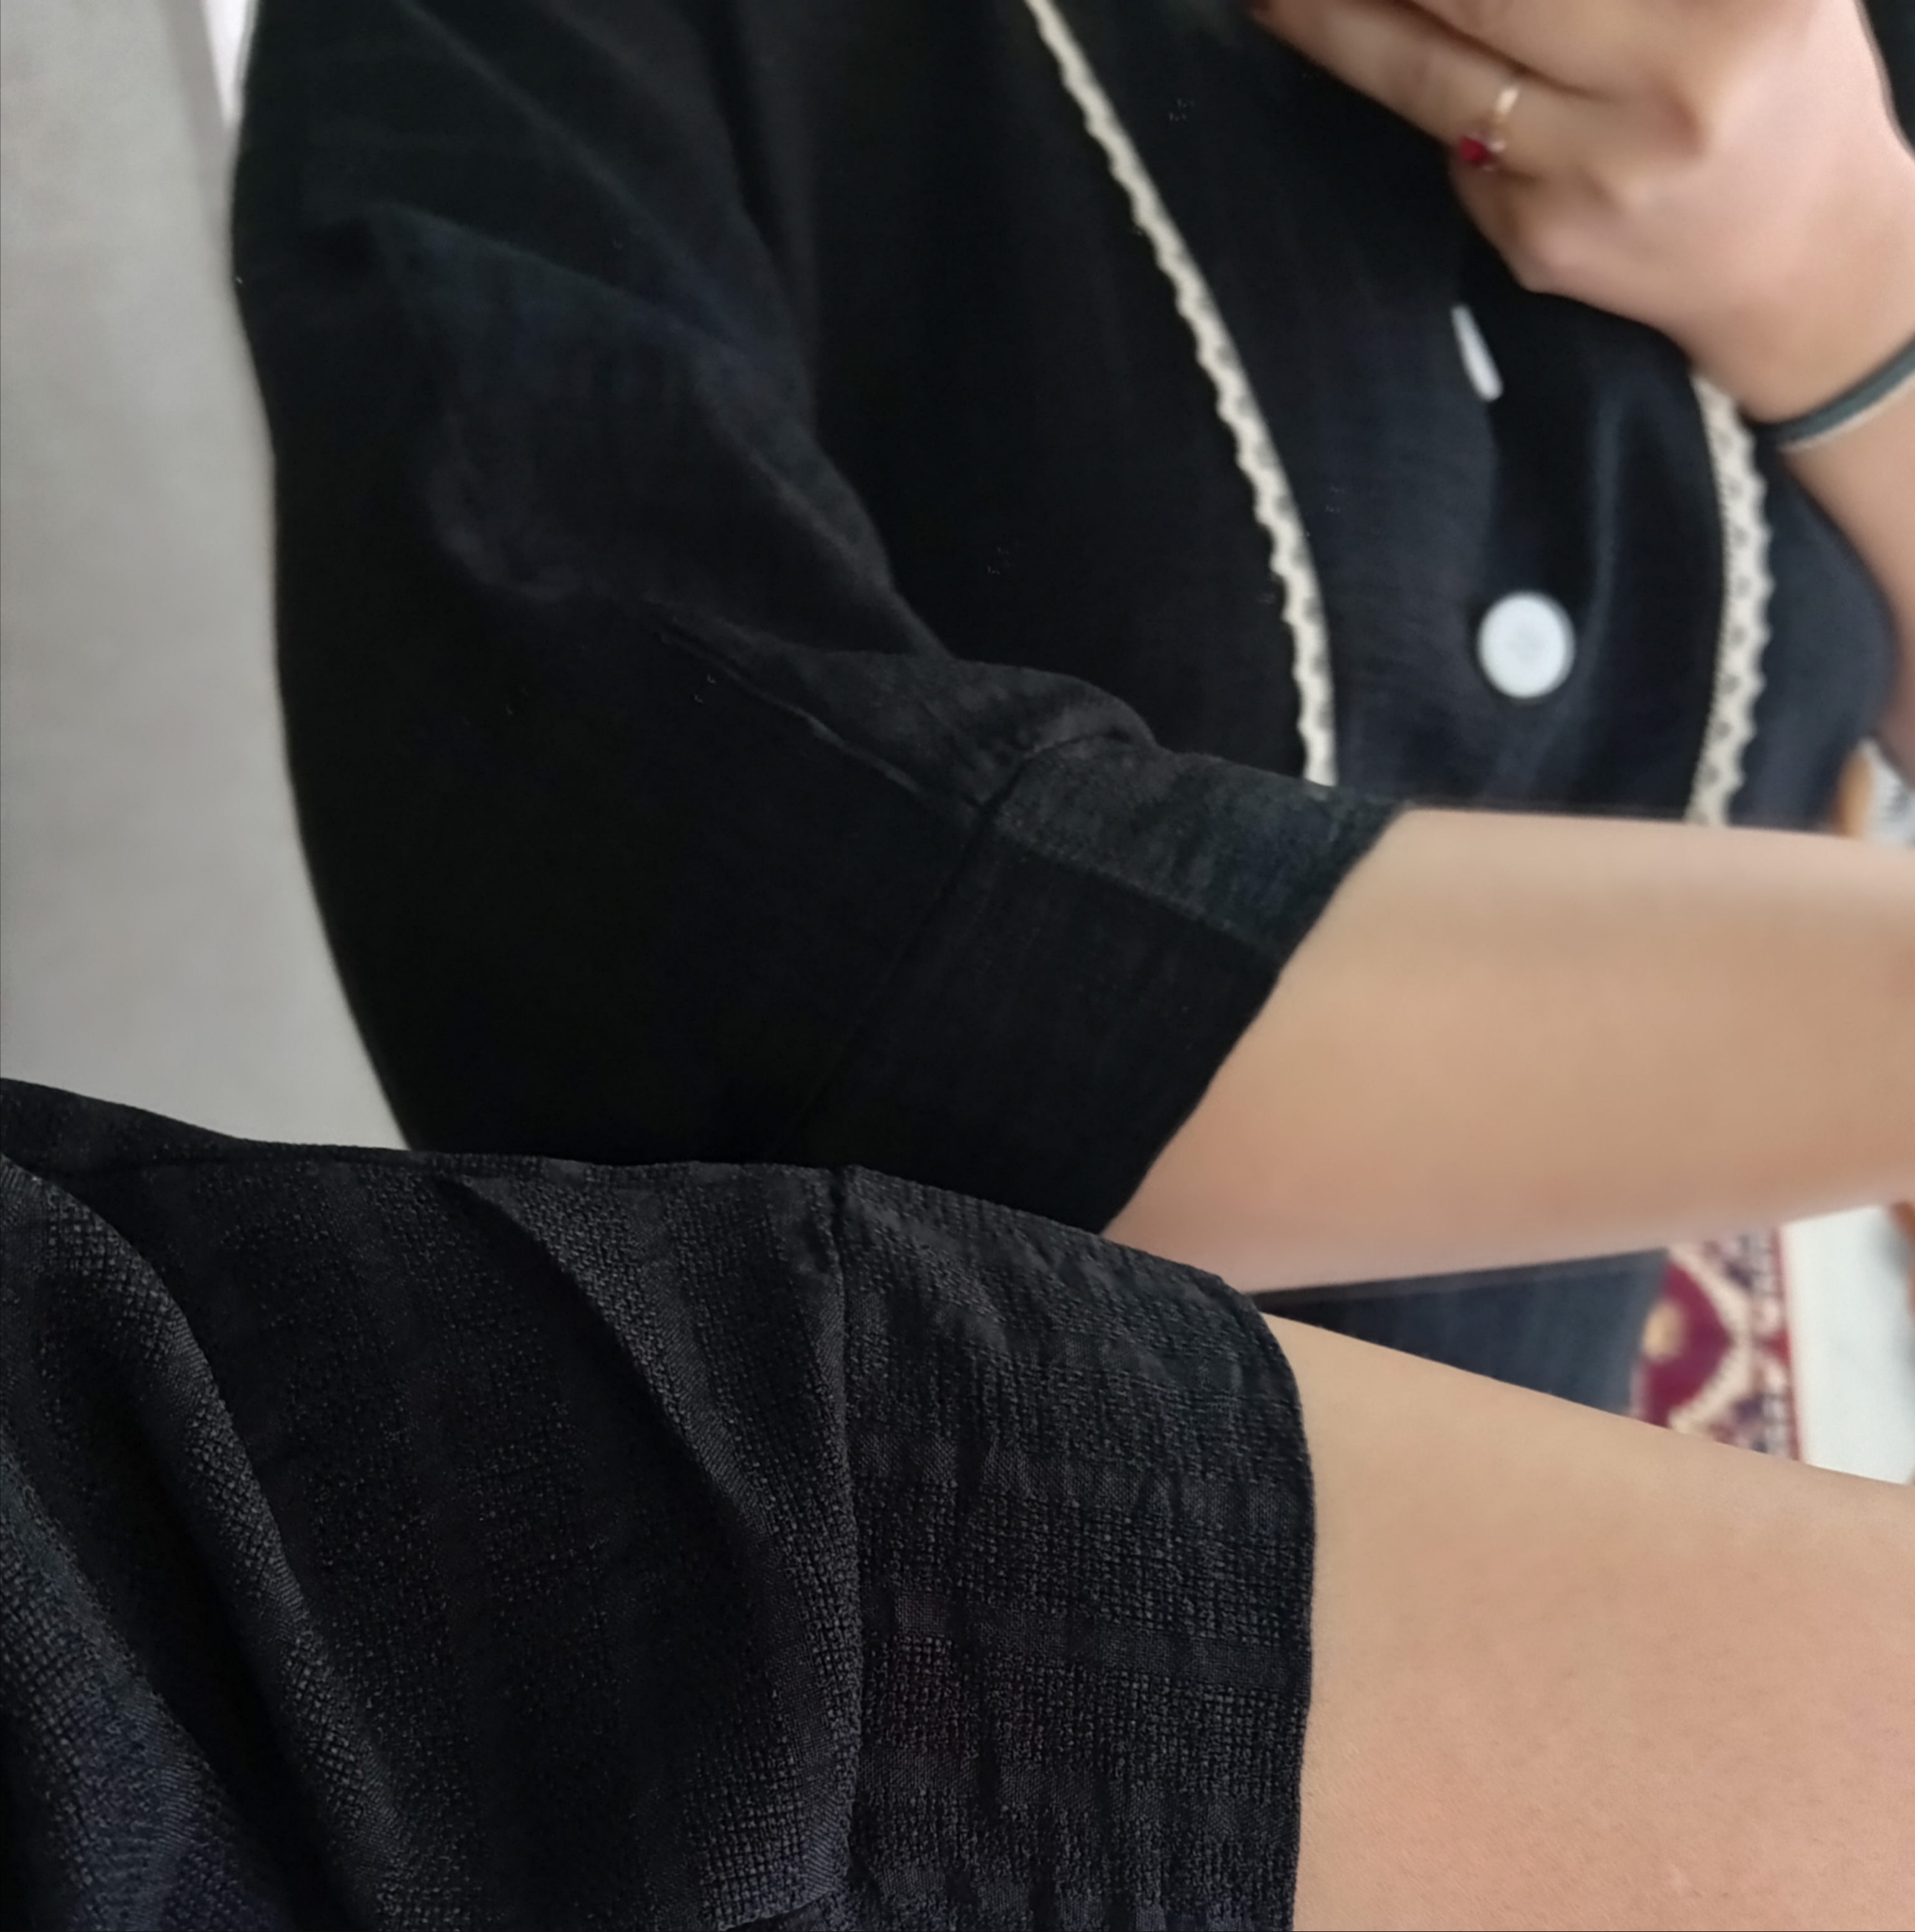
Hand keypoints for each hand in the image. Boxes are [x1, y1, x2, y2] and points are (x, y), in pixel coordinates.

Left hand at [1250, 0, 1914, 419]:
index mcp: (1747, 6)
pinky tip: (1413, 70)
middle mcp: (1673, 89)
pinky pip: (1456, 151)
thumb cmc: (1773, 83)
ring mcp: (1594, 179)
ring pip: (1429, 79)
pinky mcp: (1538, 242)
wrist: (1803, 264)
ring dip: (1338, 25)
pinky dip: (1430, 104)